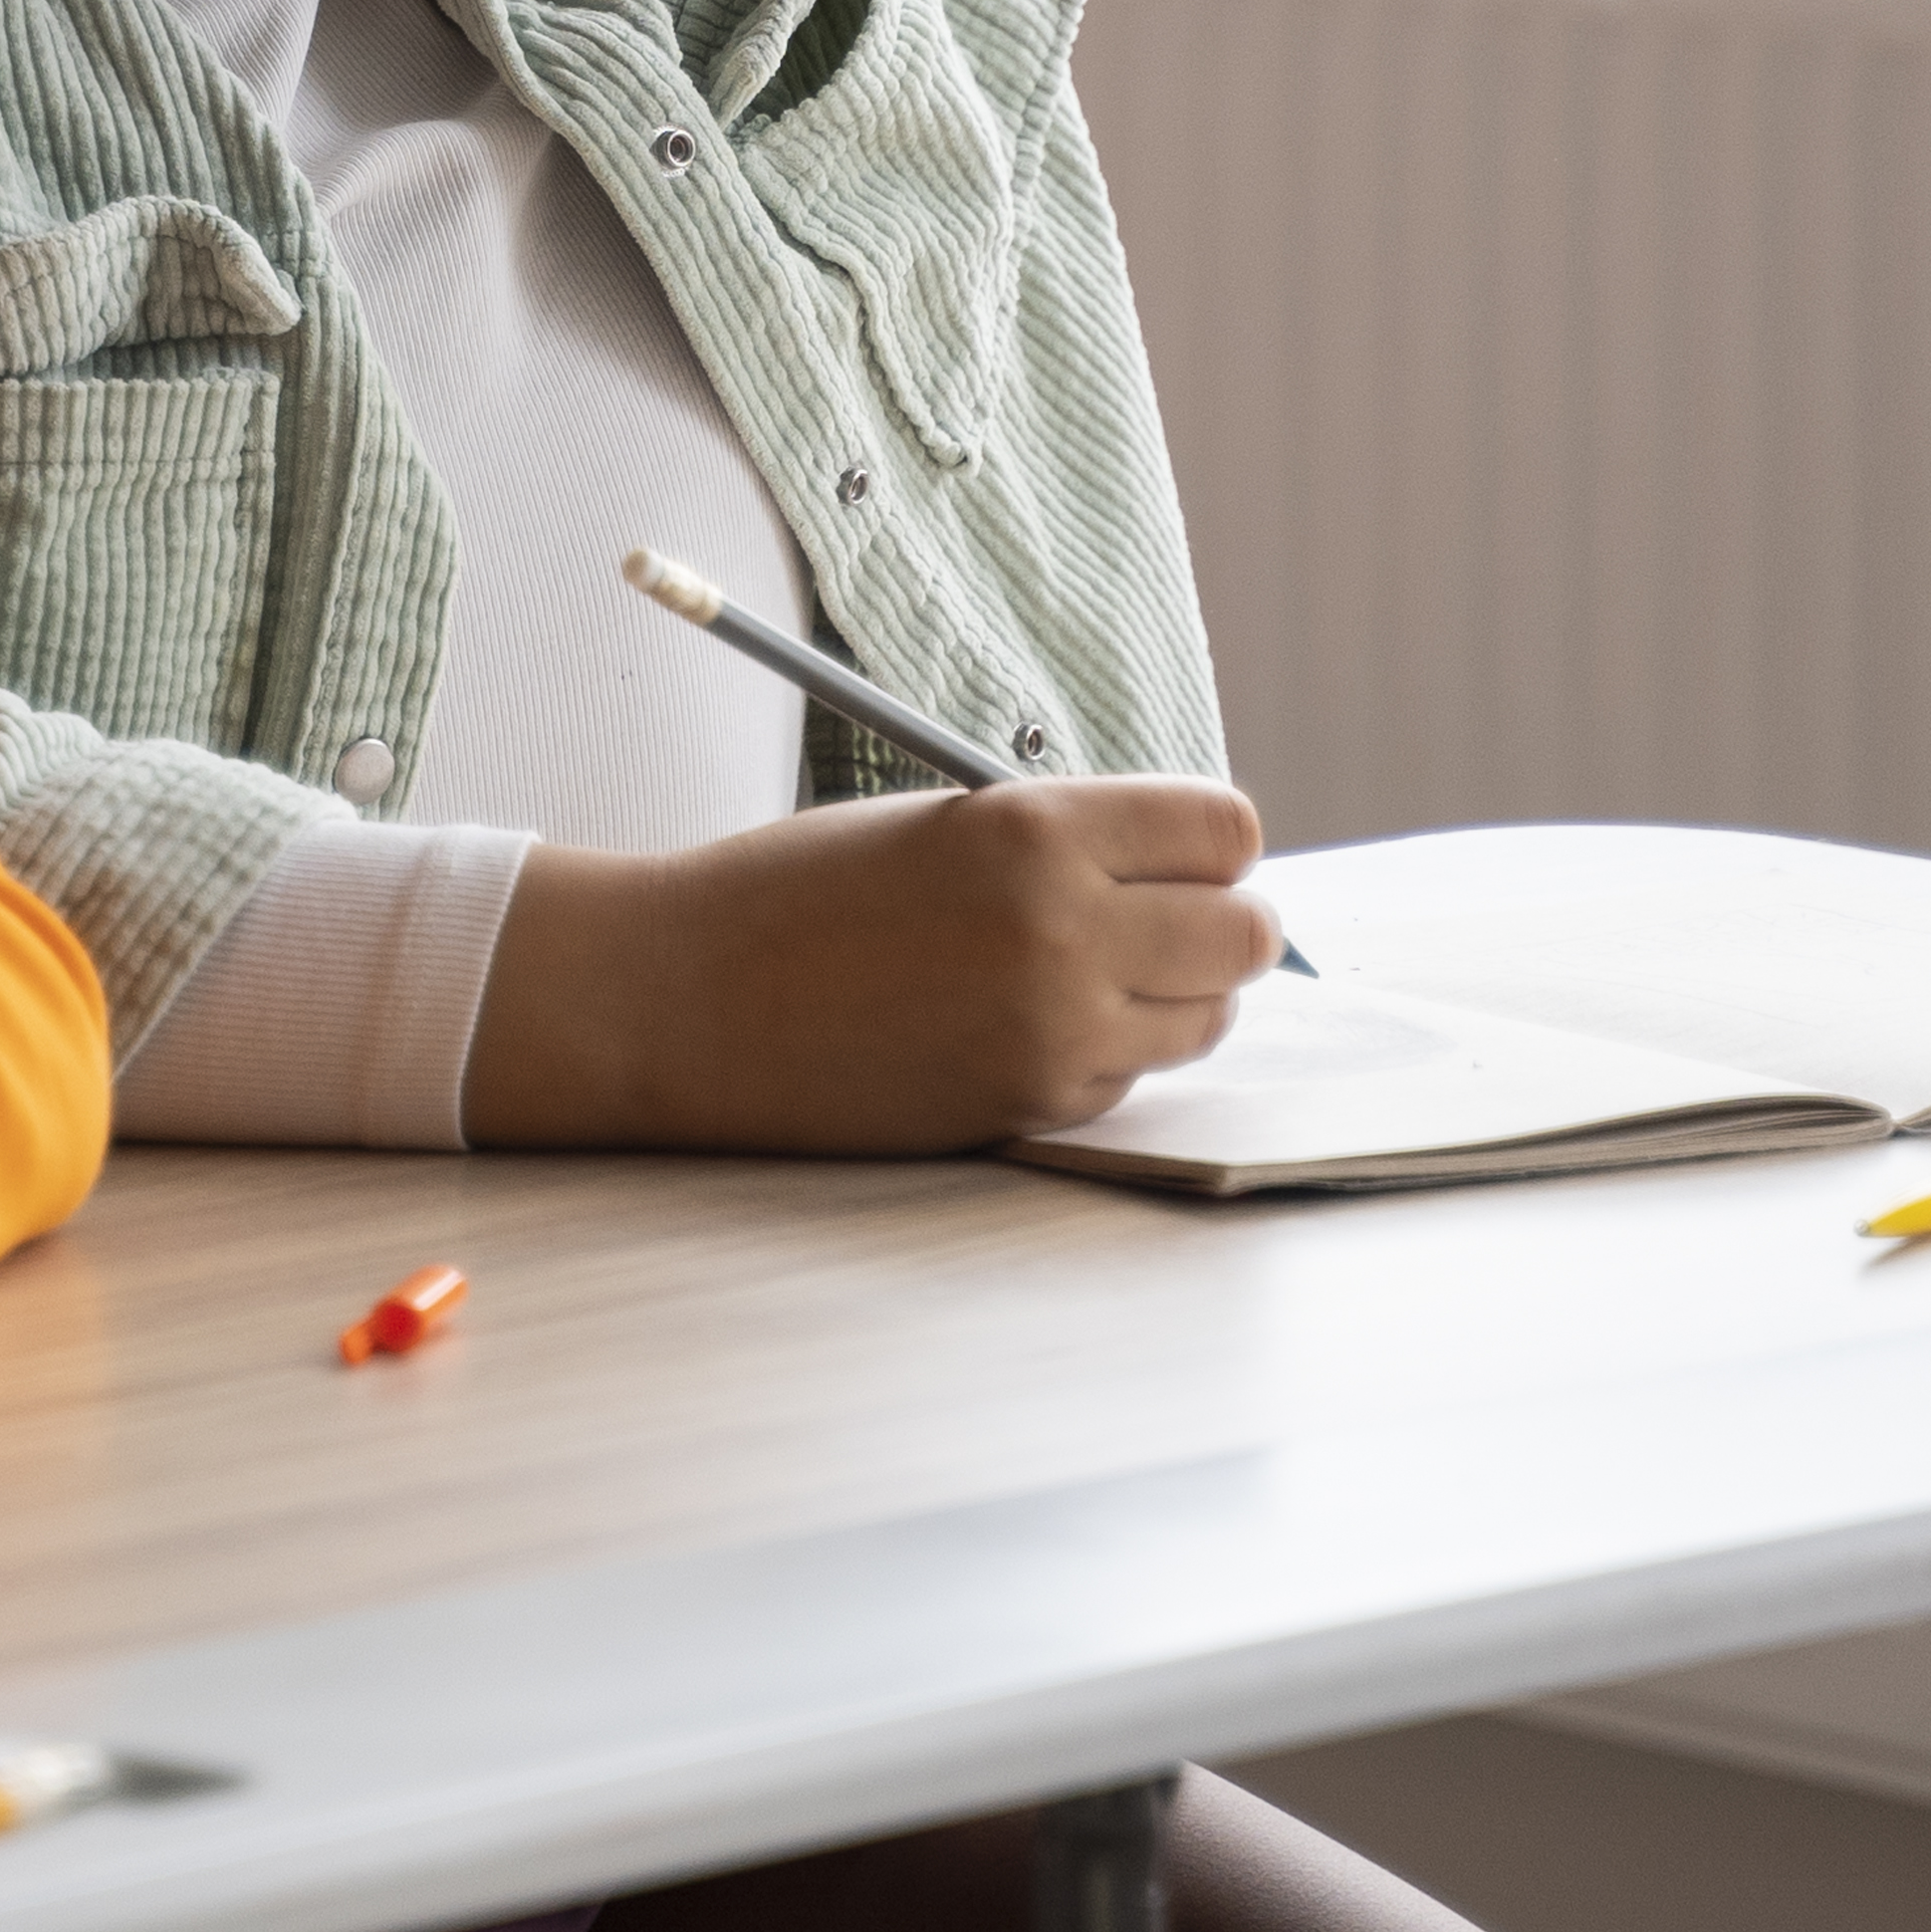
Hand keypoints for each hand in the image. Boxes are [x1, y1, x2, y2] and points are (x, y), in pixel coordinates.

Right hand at [466, 783, 1278, 1150]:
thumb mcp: (945, 823)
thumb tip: (1197, 877)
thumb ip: (1068, 842)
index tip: (1180, 855)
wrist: (685, 999)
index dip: (1210, 844)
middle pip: (1245, 935)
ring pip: (1207, 1019)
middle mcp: (1063, 930)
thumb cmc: (801, 892)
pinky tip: (1014, 1025)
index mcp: (1036, 829)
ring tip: (1086, 972)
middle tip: (1161, 920)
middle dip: (1217, 924)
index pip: (1225, 832)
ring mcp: (1053, 1032)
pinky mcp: (1029, 1108)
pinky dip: (1100, 1054)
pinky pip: (1128, 1078)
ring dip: (1171, 996)